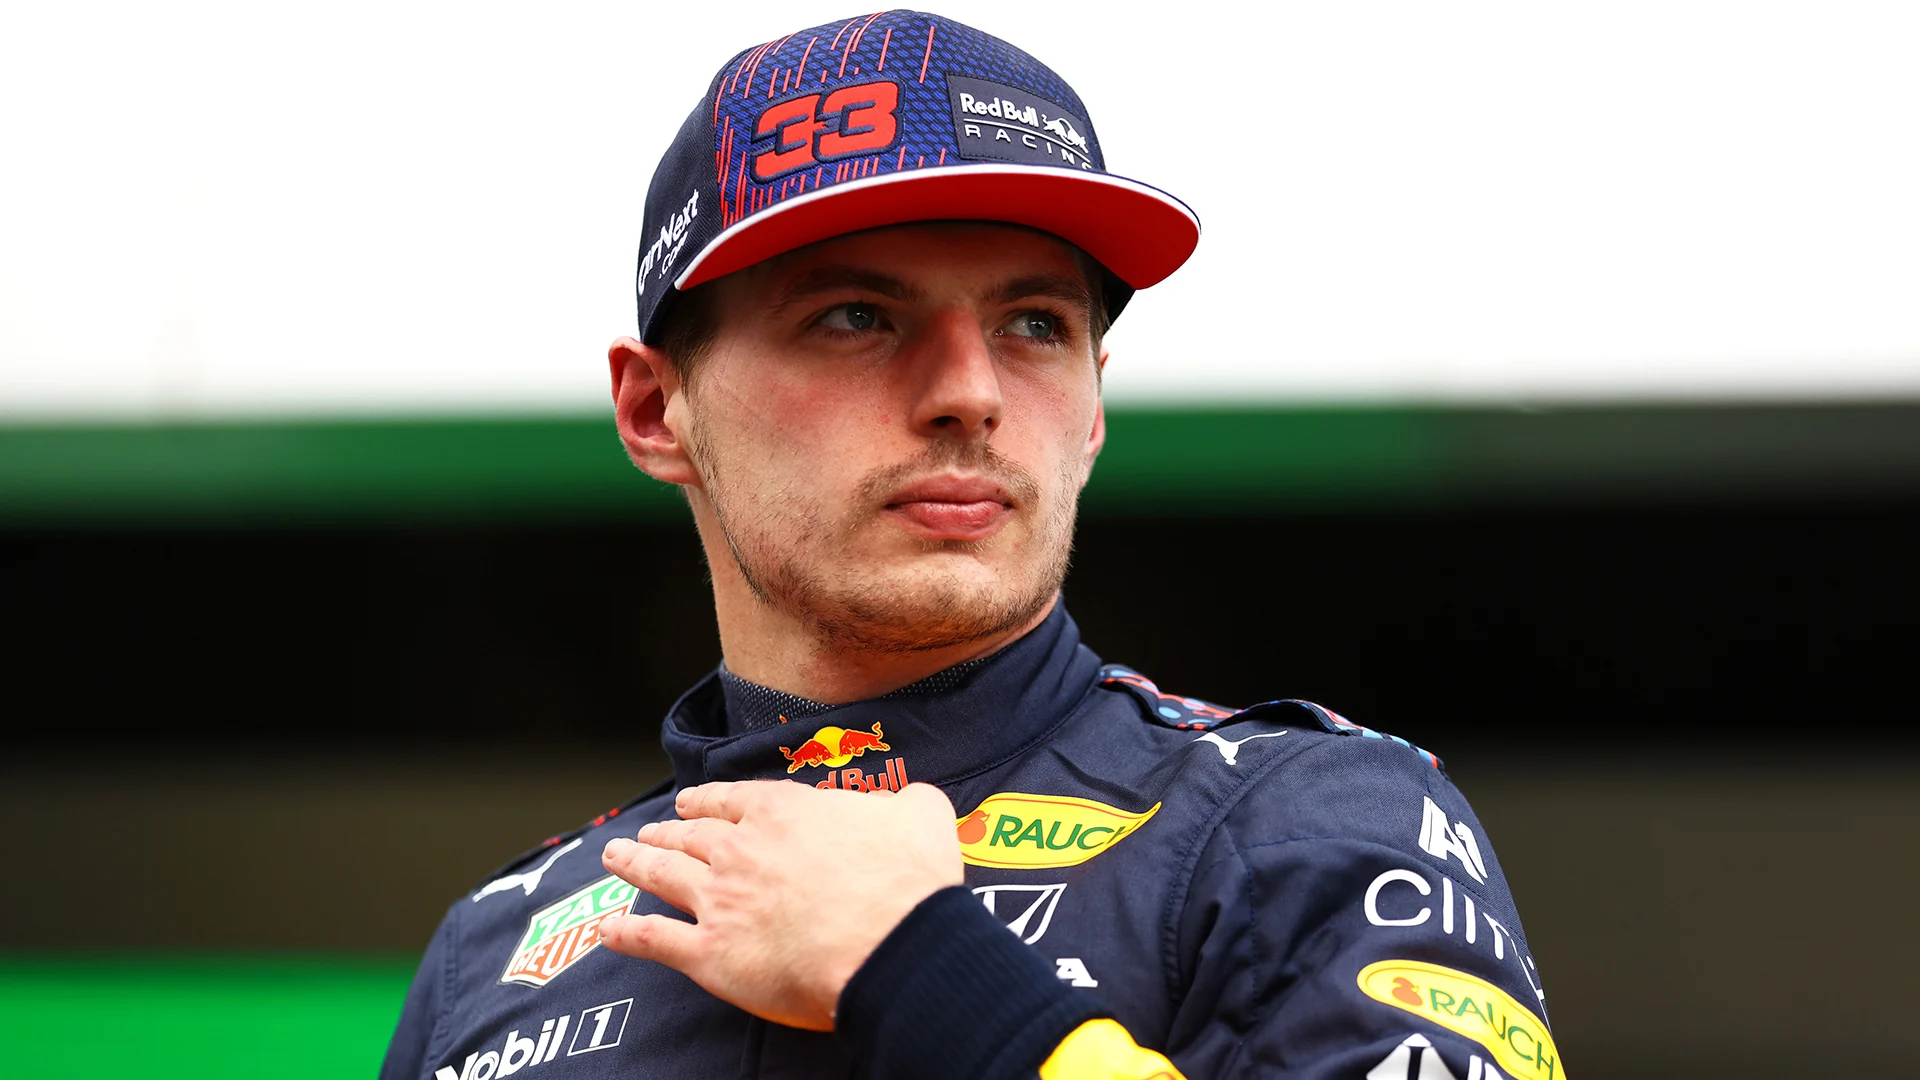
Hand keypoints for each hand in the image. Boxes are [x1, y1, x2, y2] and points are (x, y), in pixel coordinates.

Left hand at [597, 779, 963, 1030]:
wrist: (891, 943)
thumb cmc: (908, 881)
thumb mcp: (921, 816)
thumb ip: (907, 802)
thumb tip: (908, 802)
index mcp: (785, 812)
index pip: (734, 800)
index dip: (708, 800)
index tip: (692, 802)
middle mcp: (741, 849)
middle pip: (690, 835)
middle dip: (666, 830)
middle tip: (649, 829)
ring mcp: (719, 901)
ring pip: (662, 875)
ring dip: (636, 862)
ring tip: (617, 855)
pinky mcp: (712, 954)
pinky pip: (655, 940)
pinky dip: (627, 934)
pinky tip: (608, 930)